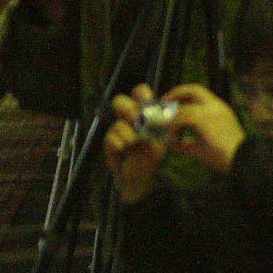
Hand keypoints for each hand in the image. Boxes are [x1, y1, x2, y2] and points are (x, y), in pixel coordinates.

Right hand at [104, 84, 166, 204]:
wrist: (142, 179)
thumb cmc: (153, 156)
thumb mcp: (163, 138)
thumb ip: (162, 124)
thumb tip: (162, 113)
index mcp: (142, 113)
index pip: (140, 93)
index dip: (141, 94)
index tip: (146, 103)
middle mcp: (128, 119)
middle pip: (119, 101)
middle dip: (127, 110)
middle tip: (136, 120)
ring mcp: (118, 131)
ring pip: (117, 123)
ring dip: (127, 133)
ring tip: (133, 143)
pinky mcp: (109, 144)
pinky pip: (110, 138)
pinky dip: (119, 144)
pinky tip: (124, 150)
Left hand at [163, 84, 245, 174]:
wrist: (242, 162)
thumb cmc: (226, 157)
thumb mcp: (204, 147)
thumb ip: (188, 143)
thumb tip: (172, 142)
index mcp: (219, 110)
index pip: (199, 93)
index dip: (183, 95)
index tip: (171, 103)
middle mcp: (216, 106)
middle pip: (193, 89)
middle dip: (176, 94)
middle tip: (163, 104)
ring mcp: (211, 111)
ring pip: (184, 108)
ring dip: (172, 119)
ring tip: (166, 131)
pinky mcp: (204, 120)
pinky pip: (182, 119)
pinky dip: (174, 128)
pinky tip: (172, 140)